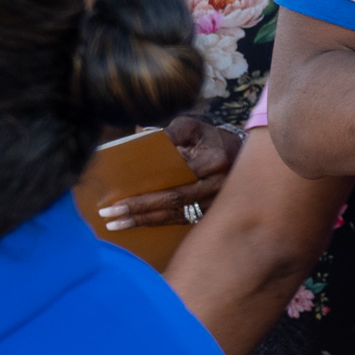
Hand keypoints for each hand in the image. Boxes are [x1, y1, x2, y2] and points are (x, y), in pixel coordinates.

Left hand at [98, 113, 241, 230]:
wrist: (244, 157)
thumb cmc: (211, 139)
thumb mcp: (195, 128)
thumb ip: (171, 131)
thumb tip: (139, 134)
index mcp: (214, 161)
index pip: (176, 177)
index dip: (148, 188)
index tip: (118, 197)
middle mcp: (218, 185)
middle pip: (174, 201)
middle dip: (139, 209)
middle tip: (109, 215)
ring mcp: (217, 203)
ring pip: (176, 216)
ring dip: (144, 221)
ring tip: (115, 224)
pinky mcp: (212, 213)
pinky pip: (182, 221)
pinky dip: (157, 224)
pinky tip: (136, 226)